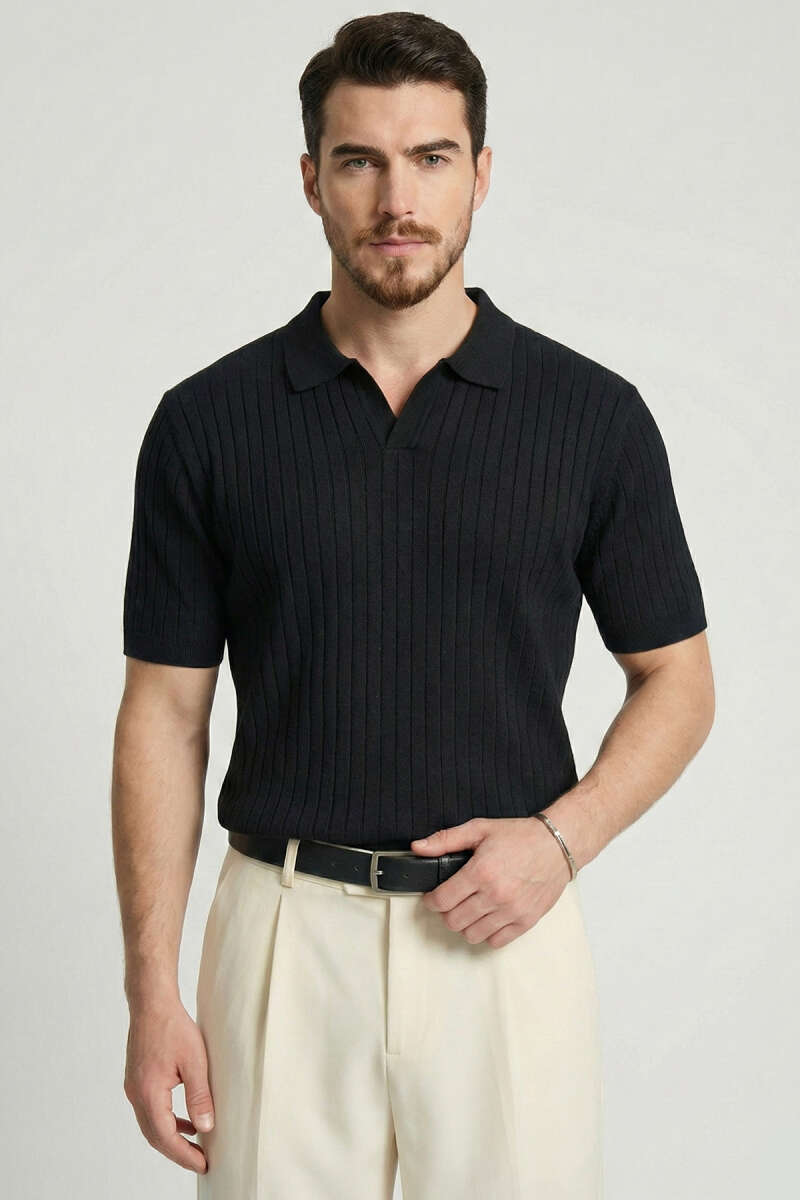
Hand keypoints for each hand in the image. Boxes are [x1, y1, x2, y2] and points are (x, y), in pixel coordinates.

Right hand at [123, 999, 213, 1173]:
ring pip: (151, 1124)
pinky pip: (150, 1110)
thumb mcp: (195, 1061)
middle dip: (177, 1152)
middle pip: (155, 1136)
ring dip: (171, 1137)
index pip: (165, 1136)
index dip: (184, 1154)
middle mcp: (136, 1094)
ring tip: (195, 1146)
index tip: (203, 1164)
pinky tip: (184, 1121)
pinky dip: (166, 1121)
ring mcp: (134, 1088)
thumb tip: (205, 1128)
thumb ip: (200, 1097)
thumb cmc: (173, 1027)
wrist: (152, 1003)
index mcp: (149, 1093)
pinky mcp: (137, 1080)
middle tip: (200, 1161)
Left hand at [411, 816, 571, 947]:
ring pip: (472, 935)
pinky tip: (487, 918)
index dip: (431, 900)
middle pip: (454, 921)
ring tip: (469, 910)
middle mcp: (495, 895)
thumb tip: (417, 847)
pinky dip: (487, 933)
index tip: (433, 897)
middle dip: (446, 912)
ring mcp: (511, 911)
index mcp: (481, 872)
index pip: (442, 900)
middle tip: (451, 902)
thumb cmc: (520, 836)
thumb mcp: (480, 829)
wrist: (557, 845)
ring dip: (465, 924)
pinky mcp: (526, 921)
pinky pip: (496, 942)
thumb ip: (446, 839)